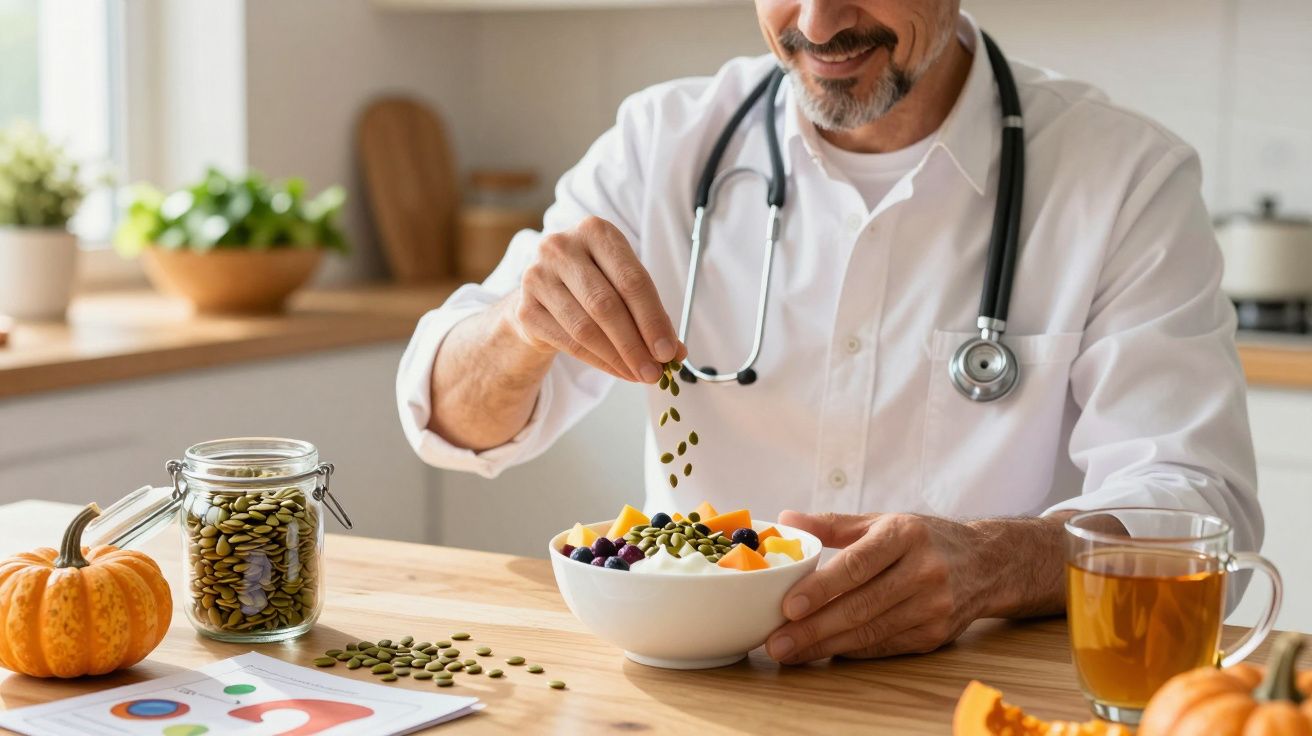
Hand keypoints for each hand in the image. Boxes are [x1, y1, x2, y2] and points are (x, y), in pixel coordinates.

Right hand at [502, 216, 685, 382]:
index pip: (631, 279)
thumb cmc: (593, 283)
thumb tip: (675, 352)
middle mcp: (561, 247)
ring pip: (585, 328)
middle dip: (635, 344)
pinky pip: (568, 342)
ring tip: (639, 374)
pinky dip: (598, 361)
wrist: (543, 292)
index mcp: (595, 231)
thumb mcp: (624, 286)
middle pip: (606, 305)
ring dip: (617, 357)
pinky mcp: (525, 308)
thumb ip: (651, 314)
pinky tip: (617, 370)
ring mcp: (537, 276)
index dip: (652, 319)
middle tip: (655, 372)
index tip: (668, 351)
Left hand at [766, 511, 991, 663]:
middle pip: (860, 605)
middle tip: (776, 642)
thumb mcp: (882, 521)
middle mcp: (924, 571)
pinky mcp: (936, 634)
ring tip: (790, 652)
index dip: (822, 588)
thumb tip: (786, 518)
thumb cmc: (923, 539)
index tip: (789, 606)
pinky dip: (851, 651)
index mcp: (906, 535)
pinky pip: (884, 646)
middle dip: (813, 628)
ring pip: (870, 631)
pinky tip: (823, 652)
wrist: (987, 563)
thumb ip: (832, 524)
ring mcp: (933, 606)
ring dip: (825, 646)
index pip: (858, 565)